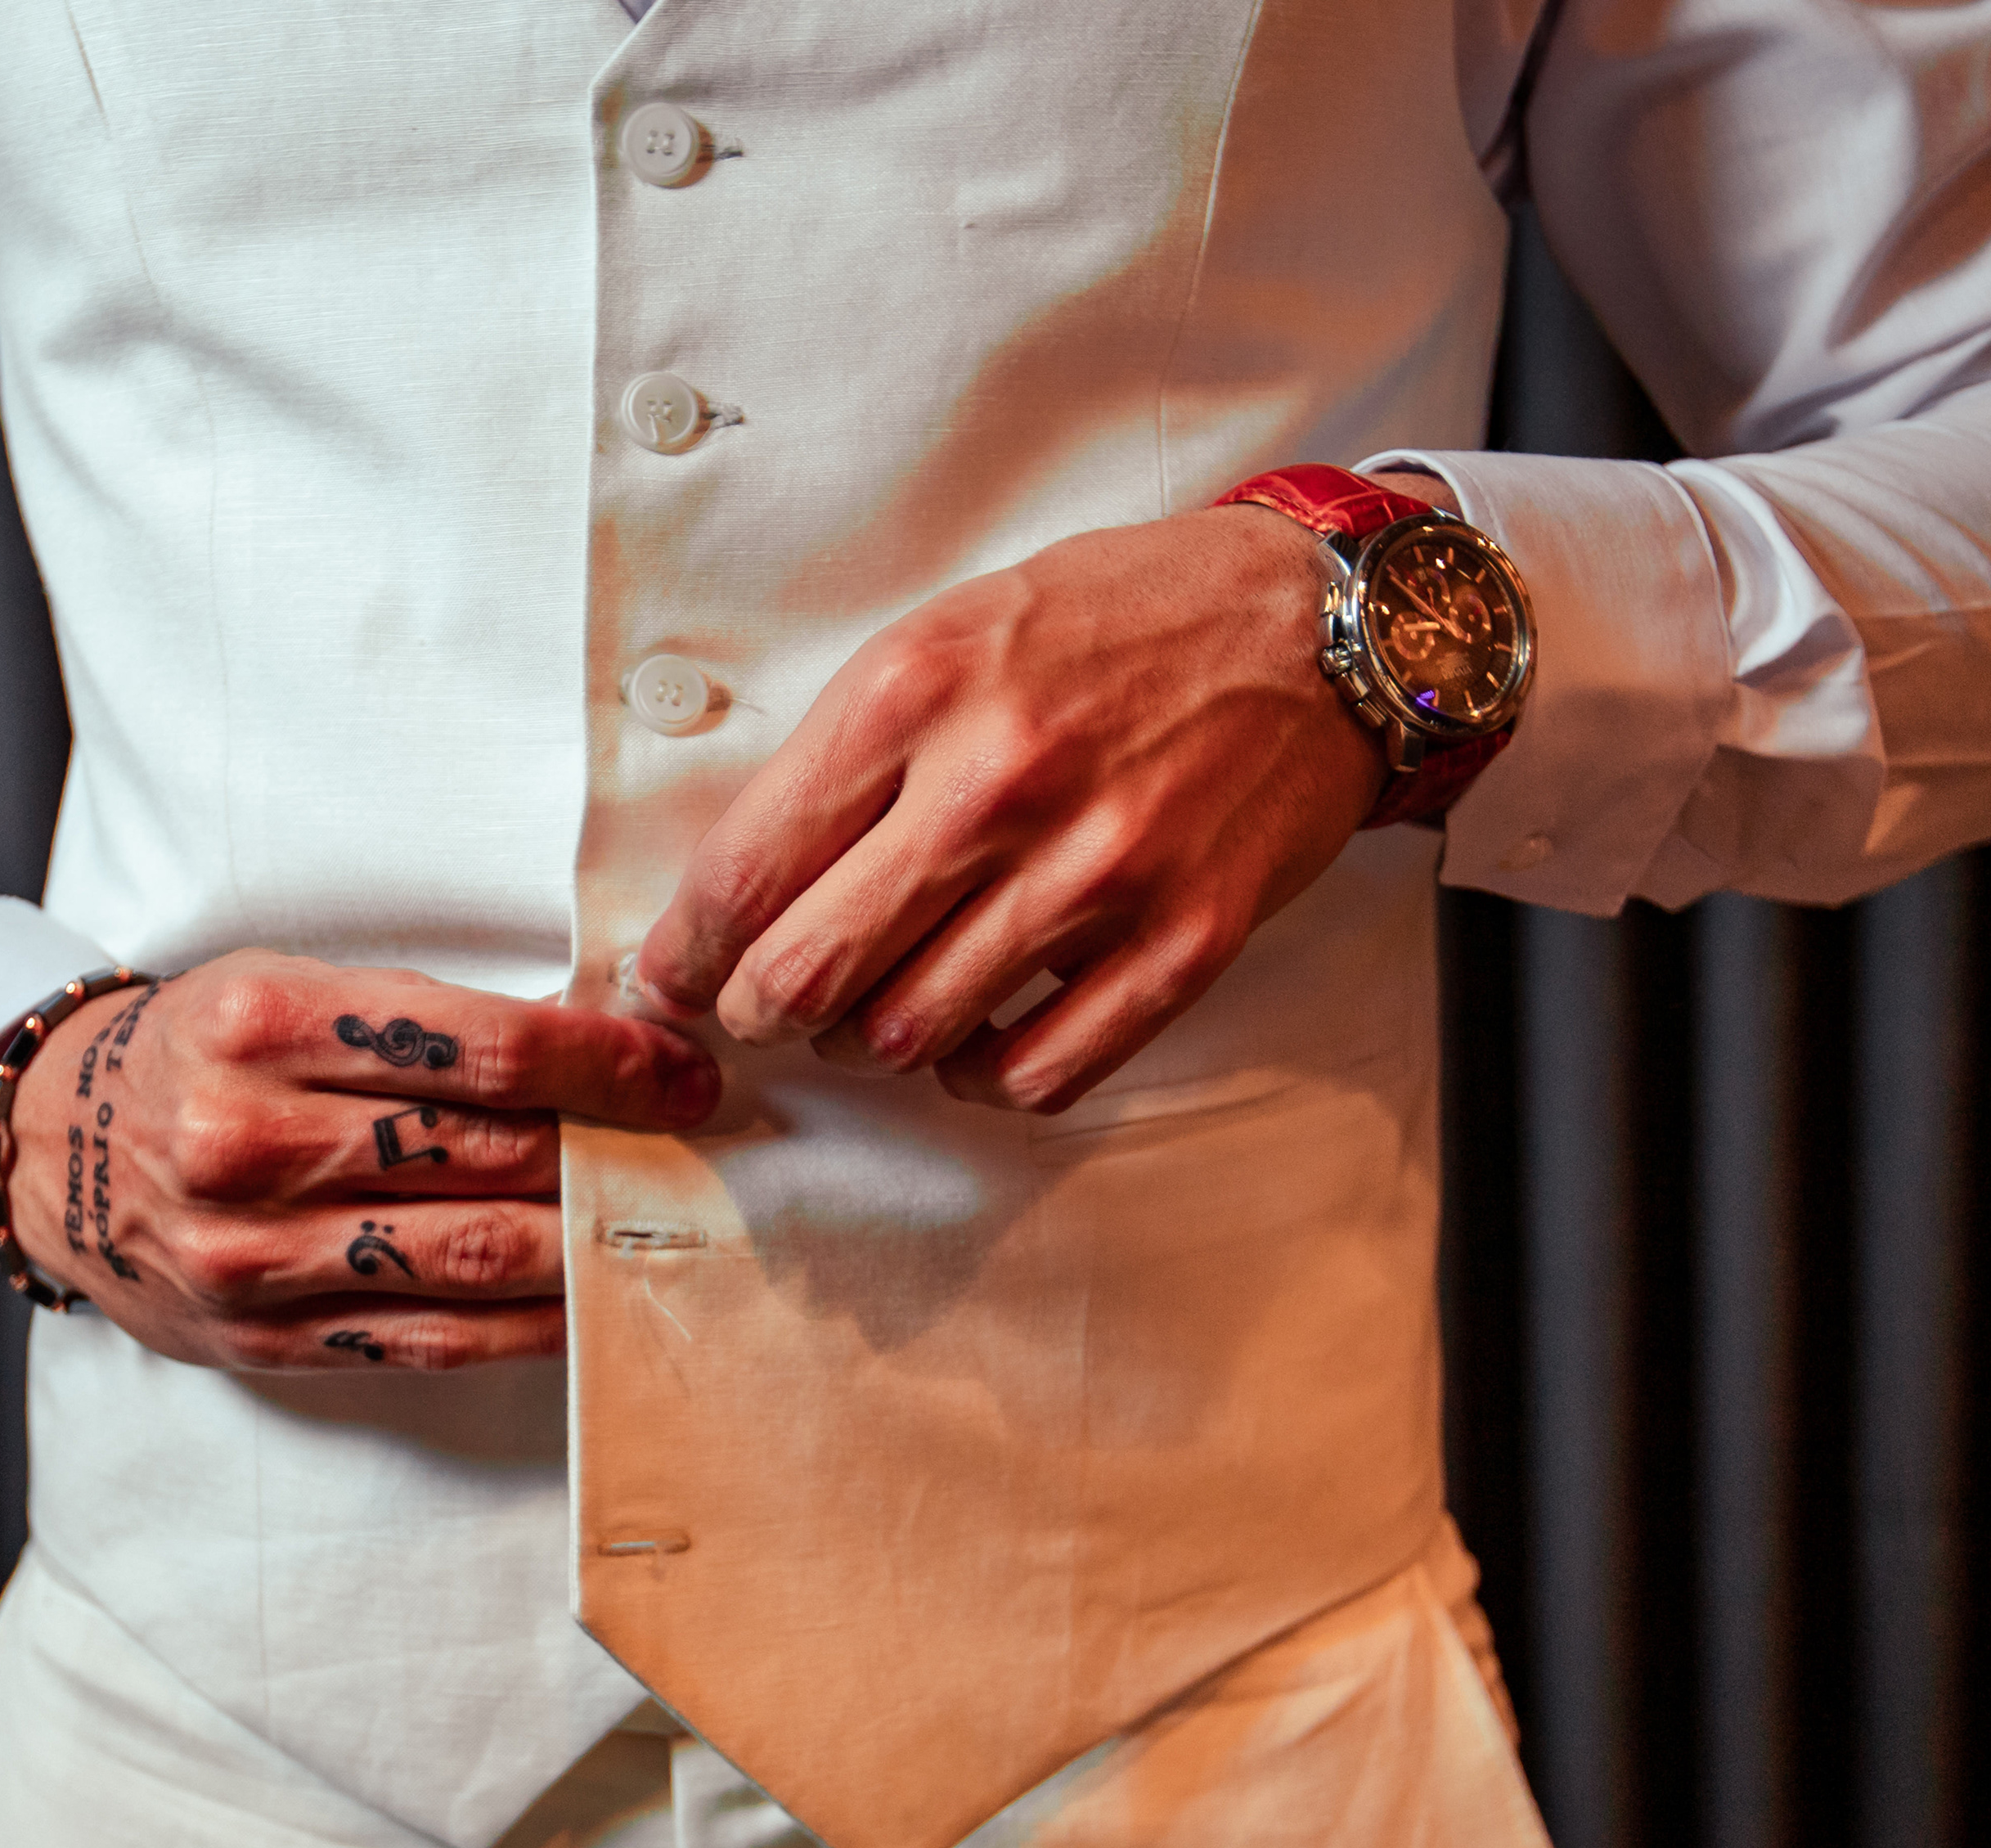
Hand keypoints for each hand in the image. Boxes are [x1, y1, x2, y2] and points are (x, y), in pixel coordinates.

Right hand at [0, 953, 719, 1369]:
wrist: (55, 1144)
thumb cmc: (206, 1048)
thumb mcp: (292, 985)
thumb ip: (423, 1018)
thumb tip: (603, 1049)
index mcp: (265, 1024)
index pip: (478, 1048)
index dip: (604, 1063)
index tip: (684, 1070)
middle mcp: (249, 1140)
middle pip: (485, 1154)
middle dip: (613, 1150)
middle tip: (699, 1145)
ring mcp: (251, 1253)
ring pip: (468, 1255)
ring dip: (587, 1242)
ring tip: (663, 1220)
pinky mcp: (261, 1336)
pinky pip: (426, 1339)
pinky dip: (526, 1326)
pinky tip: (590, 1303)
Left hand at [634, 486, 1432, 1112]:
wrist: (1318, 630)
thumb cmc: (1118, 626)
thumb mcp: (951, 632)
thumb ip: (847, 751)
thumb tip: (742, 887)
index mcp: (918, 689)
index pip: (744, 870)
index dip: (683, 951)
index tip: (672, 974)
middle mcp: (998, 782)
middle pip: (807, 974)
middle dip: (760, 1011)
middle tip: (765, 1006)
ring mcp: (1098, 871)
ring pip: (909, 1038)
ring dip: (870, 1043)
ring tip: (878, 1008)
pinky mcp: (1182, 941)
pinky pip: (1036, 1074)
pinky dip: (982, 1078)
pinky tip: (978, 1035)